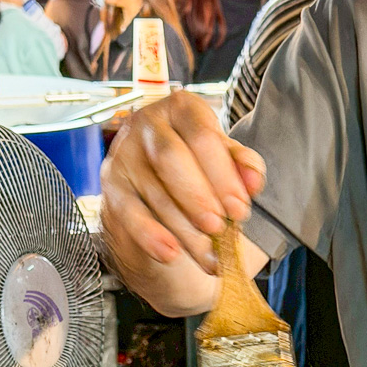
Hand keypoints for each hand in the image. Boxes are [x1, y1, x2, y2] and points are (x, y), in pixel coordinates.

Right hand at [100, 91, 266, 313]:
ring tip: (210, 256)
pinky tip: (170, 254)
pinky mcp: (113, 188)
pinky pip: (130, 214)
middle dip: (199, 199)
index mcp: (182, 109)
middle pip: (171, 159)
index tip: (239, 209)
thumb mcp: (224, 162)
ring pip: (156, 195)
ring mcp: (125, 155)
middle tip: (219, 228)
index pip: (201, 136)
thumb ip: (242, 166)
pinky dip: (151, 236)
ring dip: (187, 231)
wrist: (158, 189)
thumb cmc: (198, 168)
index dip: (223, 175)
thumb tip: (254, 180)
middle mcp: (148, 125)